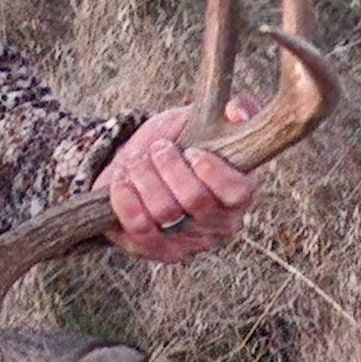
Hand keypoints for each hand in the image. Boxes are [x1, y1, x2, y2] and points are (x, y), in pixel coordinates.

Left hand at [99, 101, 256, 264]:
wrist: (138, 167)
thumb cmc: (179, 144)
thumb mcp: (202, 119)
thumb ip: (230, 110)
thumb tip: (237, 111)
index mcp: (238, 194)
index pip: (238, 192)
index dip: (213, 171)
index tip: (192, 151)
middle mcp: (219, 225)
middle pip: (193, 198)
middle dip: (168, 165)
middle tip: (158, 149)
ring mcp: (188, 242)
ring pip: (163, 211)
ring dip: (144, 177)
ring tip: (137, 161)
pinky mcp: (156, 251)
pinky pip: (139, 230)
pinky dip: (125, 200)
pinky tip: (122, 180)